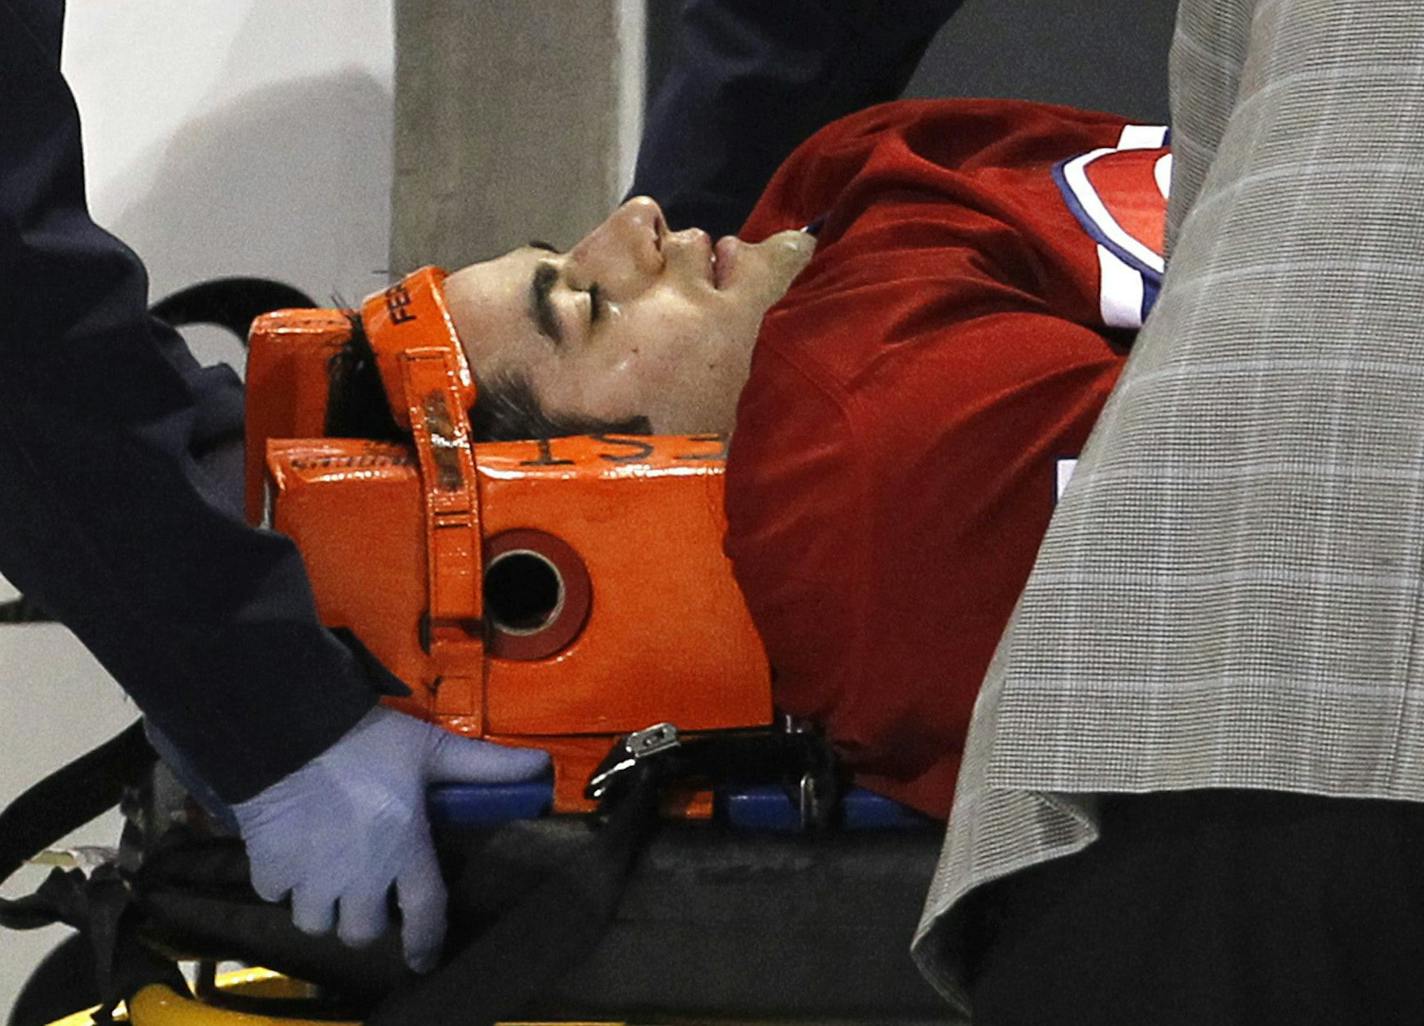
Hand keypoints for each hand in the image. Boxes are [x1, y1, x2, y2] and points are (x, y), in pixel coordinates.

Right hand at [232, 706, 549, 971]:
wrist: (292, 731)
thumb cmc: (369, 742)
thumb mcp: (432, 748)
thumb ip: (485, 765)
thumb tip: (542, 765)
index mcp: (405, 850)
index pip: (425, 913)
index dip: (426, 943)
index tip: (423, 961)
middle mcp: (360, 876)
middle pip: (363, 932)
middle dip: (365, 920)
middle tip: (365, 894)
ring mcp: (312, 878)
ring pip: (315, 923)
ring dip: (322, 907)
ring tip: (325, 880)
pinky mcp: (269, 868)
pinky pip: (273, 894)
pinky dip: (281, 882)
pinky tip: (289, 856)